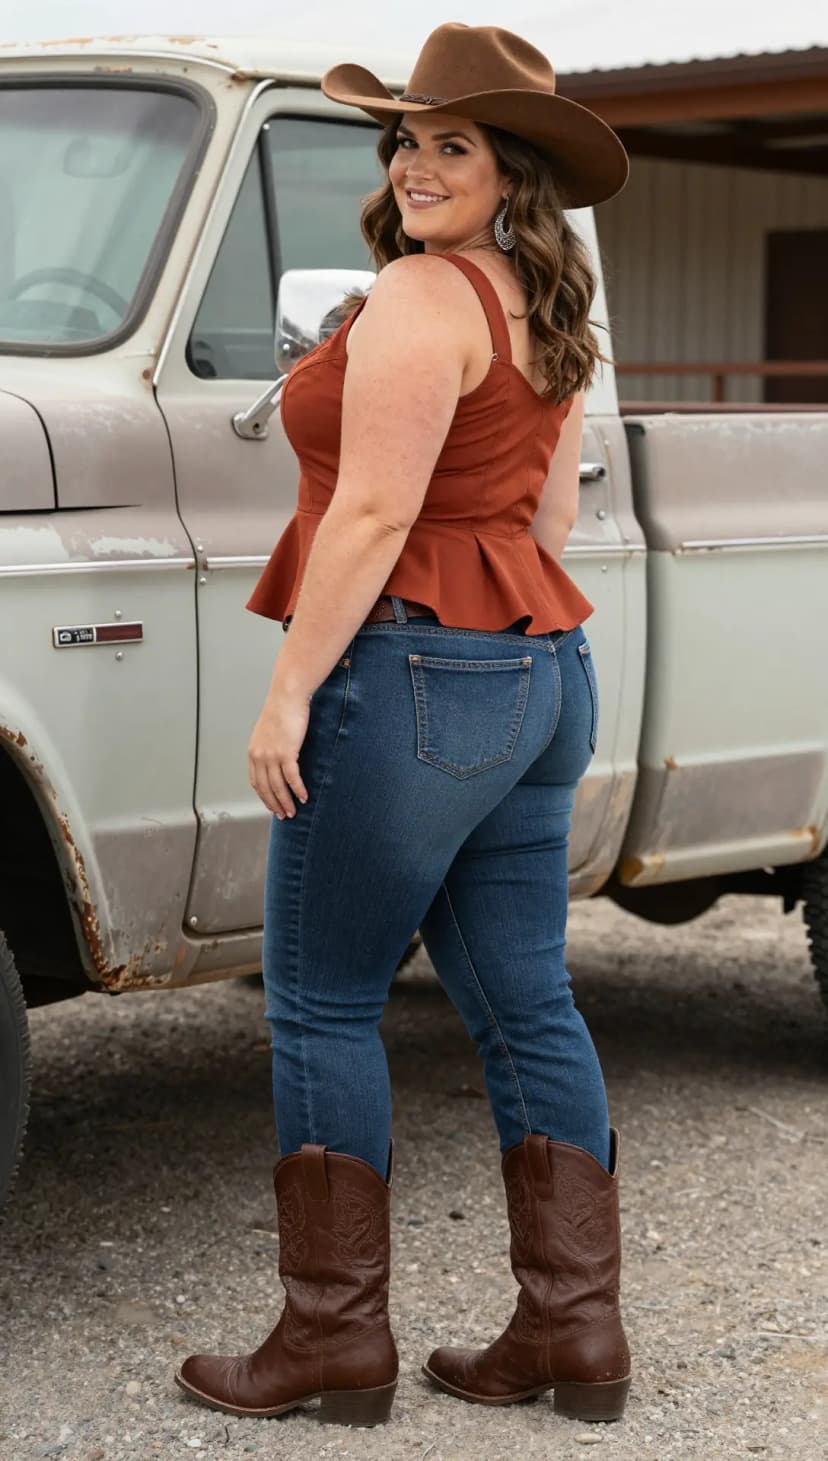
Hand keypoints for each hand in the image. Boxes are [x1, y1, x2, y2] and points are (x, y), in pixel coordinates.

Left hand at [248, 687, 309, 817]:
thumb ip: (270, 747)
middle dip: (274, 804)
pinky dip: (297, 790)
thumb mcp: (269, 732)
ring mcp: (271, 755)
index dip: (264, 797)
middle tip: (284, 815)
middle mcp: (259, 756)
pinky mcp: (286, 752)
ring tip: (293, 812)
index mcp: (253, 752)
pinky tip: (303, 797)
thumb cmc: (282, 711)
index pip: (256, 782)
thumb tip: (278, 759)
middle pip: (265, 788)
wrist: (287, 696)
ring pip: (277, 786)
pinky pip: (292, 778)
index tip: (272, 805)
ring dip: (286, 802)